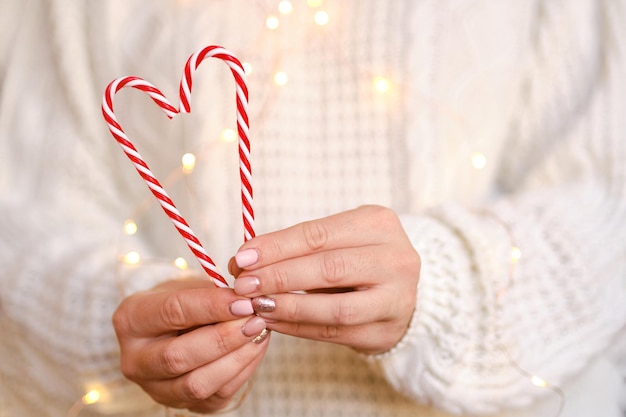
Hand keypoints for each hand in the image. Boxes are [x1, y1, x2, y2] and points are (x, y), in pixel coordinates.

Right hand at [112, 278, 269, 412]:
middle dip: (223, 339)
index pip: (172, 312)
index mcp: (131, 319)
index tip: (244, 302)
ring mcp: (155, 388)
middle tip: (255, 320)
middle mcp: (135, 360)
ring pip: (197, 384)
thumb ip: (212, 292)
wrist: (175, 327)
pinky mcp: (180, 405)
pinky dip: (242, 372)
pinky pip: (215, 396)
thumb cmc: (183, 300)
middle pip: (178, 357)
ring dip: (236, 359)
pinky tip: (255, 348)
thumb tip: (247, 301)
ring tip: (259, 333)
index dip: (212, 307)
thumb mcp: (190, 286)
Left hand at [229, 205, 419, 353]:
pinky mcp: (387, 332)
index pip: (319, 234)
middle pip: (329, 268)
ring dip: (289, 307)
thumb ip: (295, 248)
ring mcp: (397, 298)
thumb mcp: (336, 239)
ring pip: (336, 307)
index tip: (242, 258)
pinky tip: (274, 321)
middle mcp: (395, 259)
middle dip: (279, 277)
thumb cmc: (356, 258)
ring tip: (256, 306)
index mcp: (378, 223)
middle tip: (243, 285)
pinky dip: (299, 327)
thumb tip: (241, 261)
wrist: (398, 291)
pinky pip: (336, 332)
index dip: (277, 247)